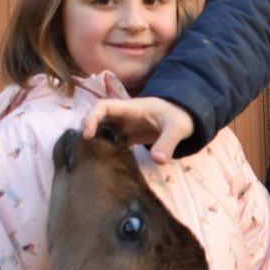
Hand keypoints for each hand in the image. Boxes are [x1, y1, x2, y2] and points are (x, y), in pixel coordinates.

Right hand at [79, 97, 195, 164]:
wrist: (186, 117)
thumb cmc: (181, 117)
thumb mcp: (177, 129)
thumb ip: (168, 142)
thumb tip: (158, 160)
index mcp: (131, 108)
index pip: (104, 107)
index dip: (92, 118)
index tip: (87, 135)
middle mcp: (124, 115)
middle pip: (98, 119)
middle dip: (88, 131)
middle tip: (83, 151)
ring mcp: (125, 126)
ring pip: (103, 130)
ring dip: (96, 142)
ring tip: (90, 159)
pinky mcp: (129, 136)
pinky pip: (112, 141)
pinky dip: (106, 149)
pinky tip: (105, 163)